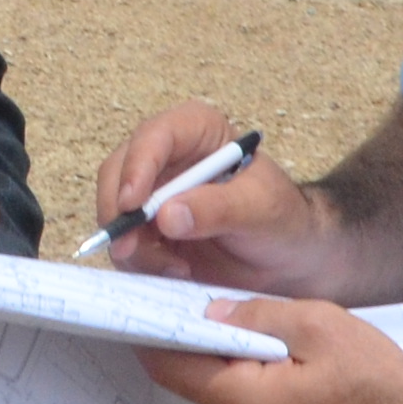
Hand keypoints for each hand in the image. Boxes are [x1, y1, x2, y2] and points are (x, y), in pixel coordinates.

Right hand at [96, 102, 338, 291]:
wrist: (288, 259)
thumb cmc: (283, 220)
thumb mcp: (261, 211)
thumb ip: (218, 209)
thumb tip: (165, 215)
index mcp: (197, 132)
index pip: (155, 137)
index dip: (138, 166)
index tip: (134, 205)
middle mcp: (166, 157)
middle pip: (118, 173)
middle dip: (120, 213)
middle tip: (131, 248)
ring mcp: (152, 194)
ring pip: (114, 212)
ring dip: (133, 245)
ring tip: (176, 268)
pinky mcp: (147, 230)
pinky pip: (124, 244)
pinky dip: (140, 262)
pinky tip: (177, 272)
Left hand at [143, 297, 402, 403]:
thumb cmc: (378, 379)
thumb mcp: (318, 325)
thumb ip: (256, 315)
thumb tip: (212, 313)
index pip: (173, 368)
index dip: (158, 335)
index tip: (148, 310)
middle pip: (204, 384)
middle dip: (216, 350)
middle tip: (241, 317)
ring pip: (233, 402)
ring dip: (245, 375)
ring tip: (287, 352)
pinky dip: (266, 398)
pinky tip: (302, 382)